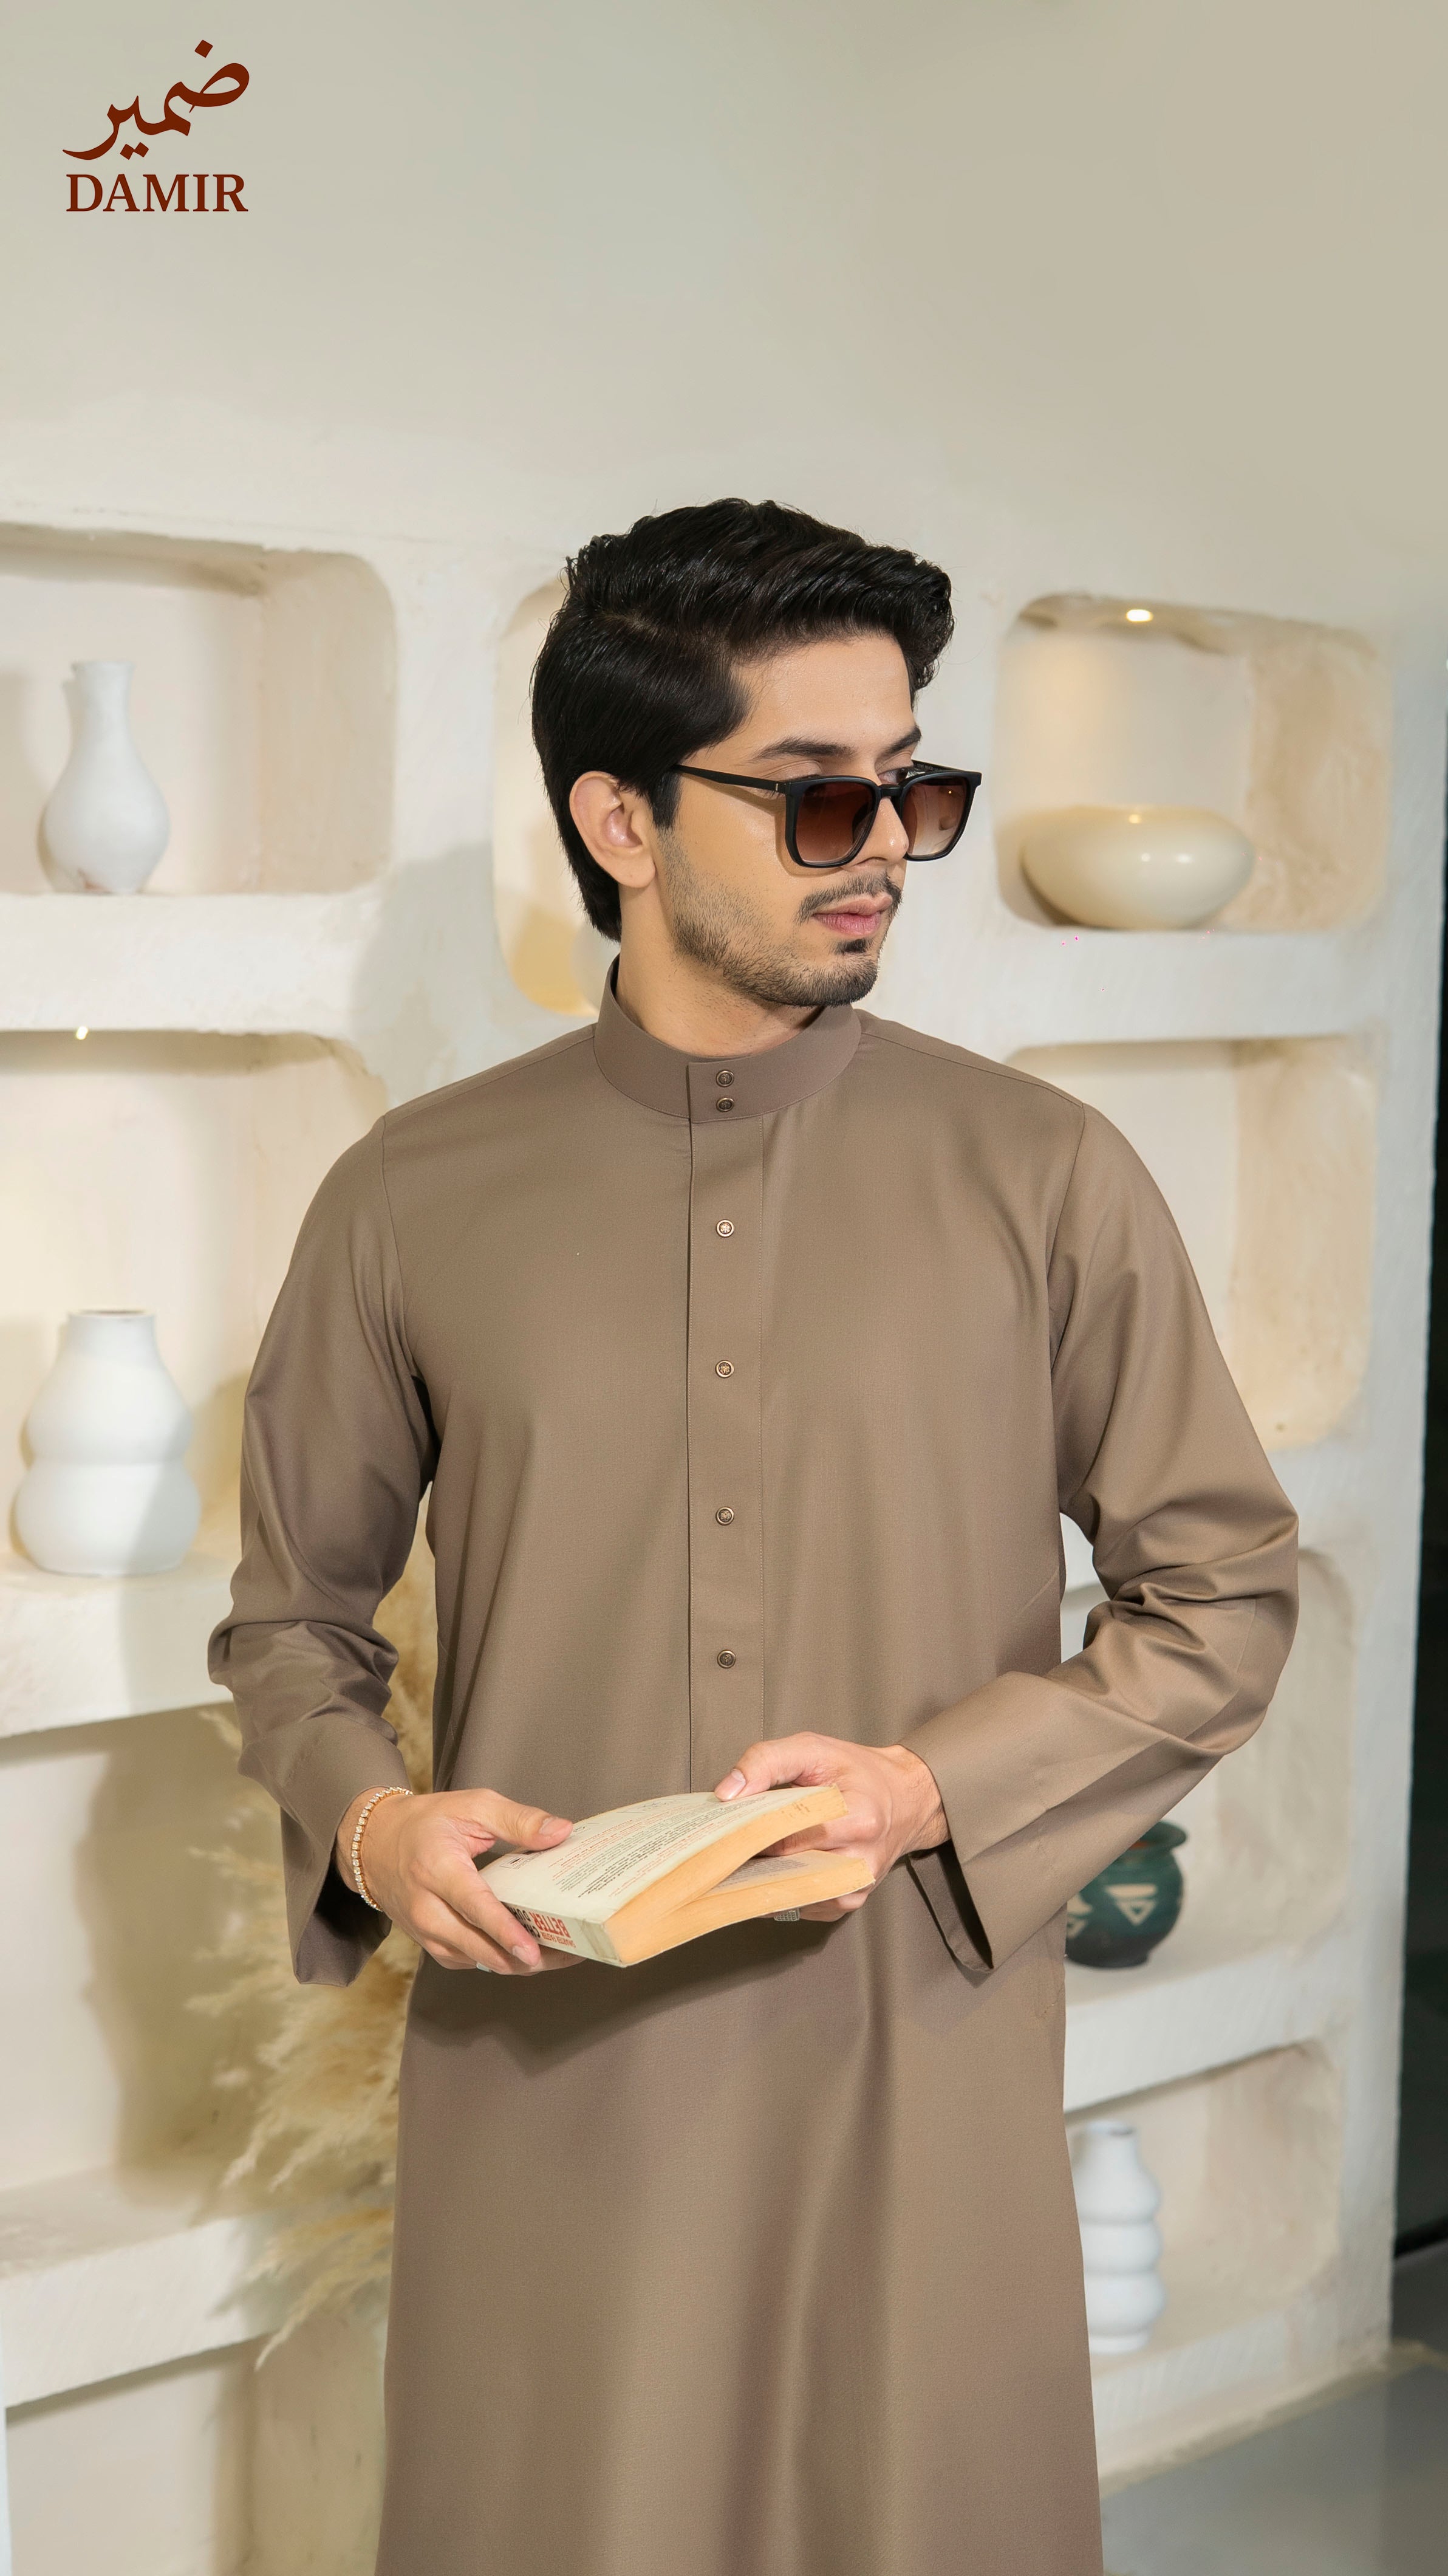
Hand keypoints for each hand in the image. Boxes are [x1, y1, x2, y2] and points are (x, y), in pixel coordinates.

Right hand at [335, 1788, 576, 1973]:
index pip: (473, 1906)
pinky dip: (498, 1961)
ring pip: (476, 1961)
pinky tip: (528, 1952)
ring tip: (560, 1956)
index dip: (504, 1931)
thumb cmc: (426, 1823)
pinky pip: (468, 1962)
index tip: (532, 1949)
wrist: (374, 1844)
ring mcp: (425, 1931)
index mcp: (437, 1868)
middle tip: (569, 1954)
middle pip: (477, 1945)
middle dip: (523, 1958)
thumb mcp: (473, 1806)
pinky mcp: (430, 1944)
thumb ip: (518, 1819)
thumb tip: (562, 1832)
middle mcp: (426, 1908)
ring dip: (516, 1964)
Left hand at [714, 1733, 947, 1922]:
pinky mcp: (848, 1902)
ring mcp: (855, 1887)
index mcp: (859, 1818)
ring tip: (745, 1854)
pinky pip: (799, 1904)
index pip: (788, 1834)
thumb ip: (766, 1761)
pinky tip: (770, 1868)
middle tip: (725, 1843)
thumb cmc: (856, 1771)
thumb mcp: (813, 1749)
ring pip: (789, 1892)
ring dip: (761, 1877)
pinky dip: (779, 1888)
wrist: (904, 1799)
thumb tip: (727, 1793)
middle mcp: (861, 1860)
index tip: (724, 1827)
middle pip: (786, 1867)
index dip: (751, 1831)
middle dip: (751, 1856)